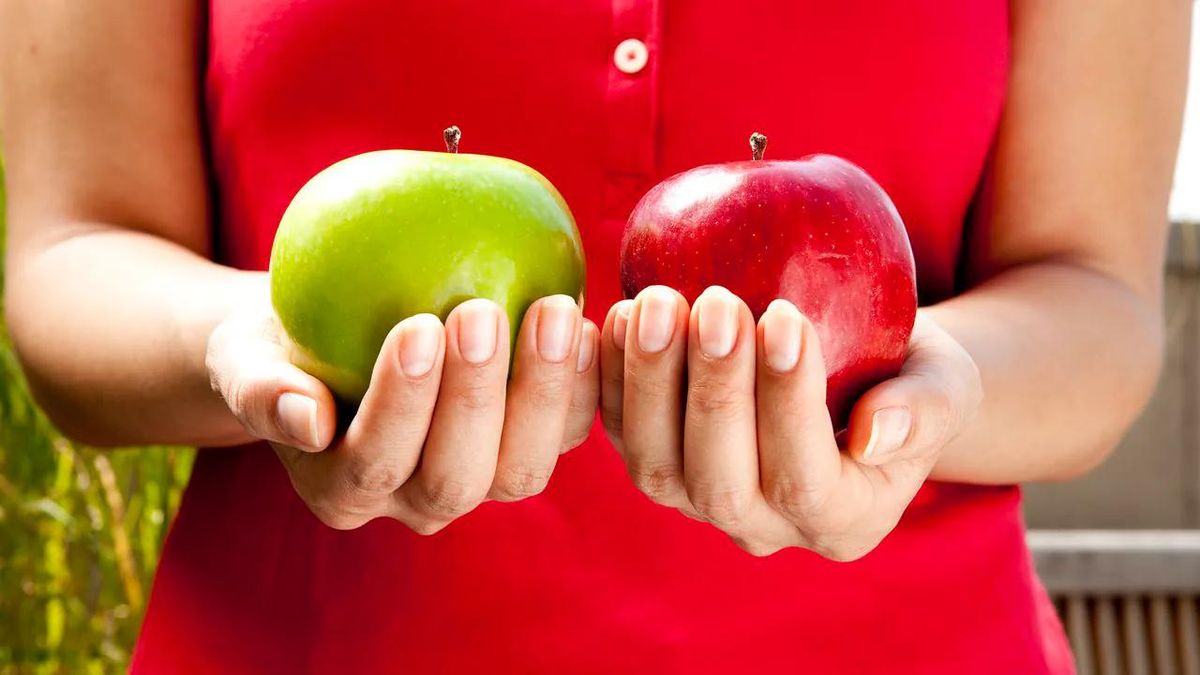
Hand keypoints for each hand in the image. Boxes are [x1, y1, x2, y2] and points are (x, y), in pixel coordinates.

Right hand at [206, 289, 598, 532]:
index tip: (415, 327)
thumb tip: (305, 421)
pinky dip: (583, 383)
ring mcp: (478, 477)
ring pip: (523, 467)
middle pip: (457, 478)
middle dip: (473, 398)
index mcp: (343, 491)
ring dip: (542, 391)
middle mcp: (414, 500)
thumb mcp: (245, 355)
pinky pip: (566, 430)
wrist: (327, 337)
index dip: (401, 405)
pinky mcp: (525, 442)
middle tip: (480, 312)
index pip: (375, 464)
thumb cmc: (279, 342)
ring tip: (551, 308)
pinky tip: (590, 321)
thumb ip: (261, 387)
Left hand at [599, 286, 980, 558]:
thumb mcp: (943, 383)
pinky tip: (618, 313)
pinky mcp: (656, 461)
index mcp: (843, 522)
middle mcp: (764, 528)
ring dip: (650, 381)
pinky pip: (619, 432)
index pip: (806, 482)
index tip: (786, 316)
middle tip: (717, 302)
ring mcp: (700, 502)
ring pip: (656, 466)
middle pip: (721, 482)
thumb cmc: (909, 373)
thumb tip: (876, 434)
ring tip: (659, 301)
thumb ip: (925, 409)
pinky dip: (610, 377)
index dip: (789, 404)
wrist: (854, 372)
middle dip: (715, 391)